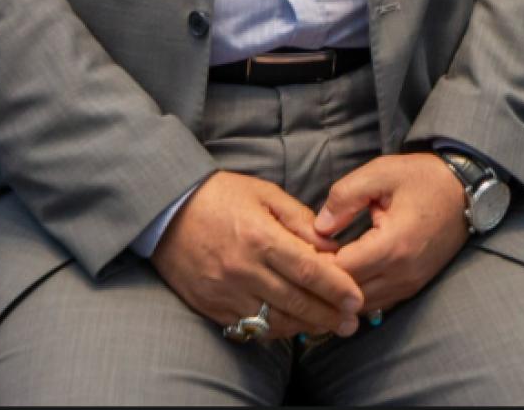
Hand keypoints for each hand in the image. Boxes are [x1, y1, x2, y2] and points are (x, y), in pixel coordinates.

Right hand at [151, 171, 363, 341]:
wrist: (166, 210)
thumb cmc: (220, 196)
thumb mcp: (265, 194)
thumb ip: (300, 220)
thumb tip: (331, 247)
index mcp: (260, 238)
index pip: (308, 271)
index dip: (337, 288)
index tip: (357, 299)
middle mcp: (243, 270)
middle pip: (296, 302)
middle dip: (329, 315)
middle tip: (351, 322)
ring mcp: (225, 292)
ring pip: (274, 321)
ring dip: (305, 327)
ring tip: (328, 326)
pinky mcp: (210, 306)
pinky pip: (249, 327)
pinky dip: (274, 329)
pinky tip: (291, 325)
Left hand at [317, 153, 469, 315]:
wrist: (464, 190)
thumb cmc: (422, 178)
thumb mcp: (380, 173)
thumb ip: (345, 197)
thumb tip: (319, 227)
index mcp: (393, 245)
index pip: (341, 271)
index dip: (315, 263)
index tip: (298, 248)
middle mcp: (402, 273)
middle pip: (347, 296)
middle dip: (322, 282)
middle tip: (302, 262)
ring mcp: (410, 284)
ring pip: (361, 306)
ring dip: (339, 292)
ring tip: (319, 270)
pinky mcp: (413, 287)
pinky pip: (377, 303)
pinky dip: (355, 295)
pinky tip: (342, 277)